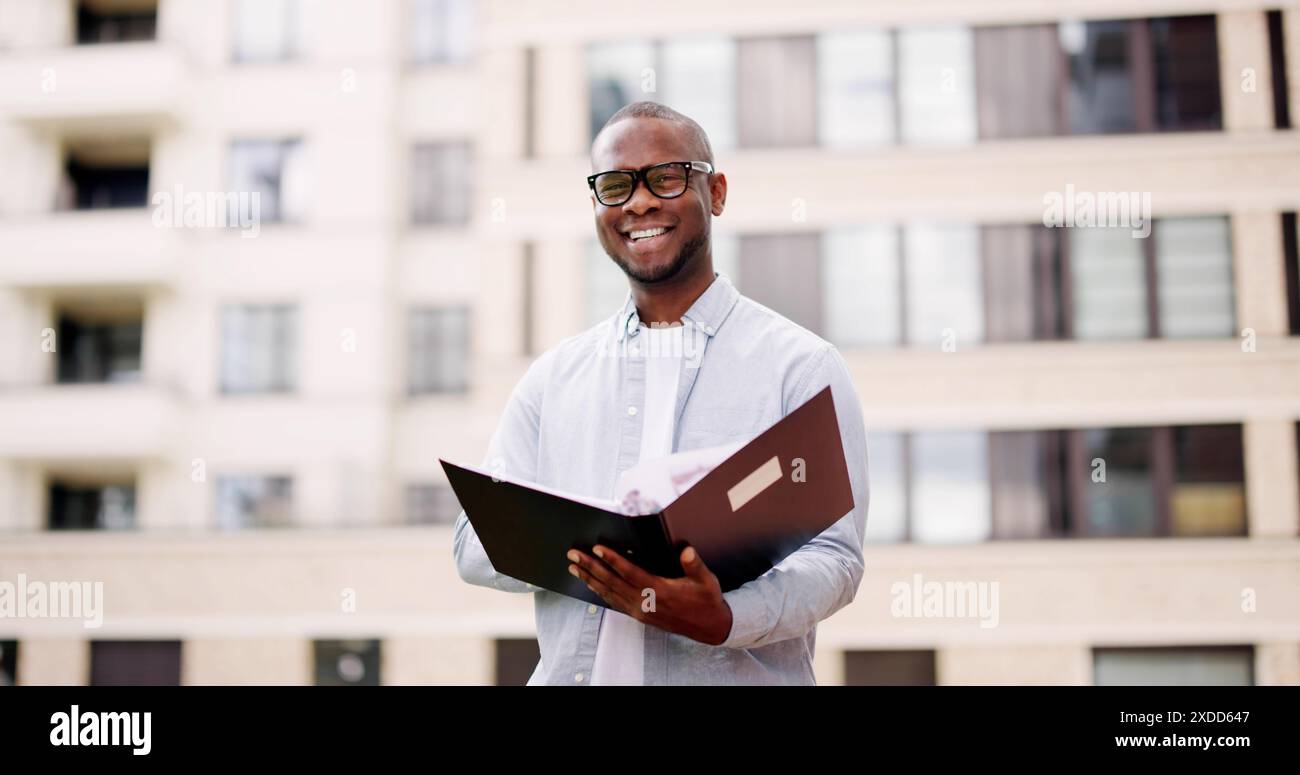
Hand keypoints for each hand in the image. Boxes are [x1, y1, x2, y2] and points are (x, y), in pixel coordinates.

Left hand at [567, 544, 733, 645]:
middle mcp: (646, 602)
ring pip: (609, 593)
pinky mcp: (639, 616)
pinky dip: (600, 592)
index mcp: (660, 591)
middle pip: (612, 582)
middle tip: (574, 555)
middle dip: (591, 567)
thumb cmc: (706, 600)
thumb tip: (686, 551)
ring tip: (574, 567)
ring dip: (590, 579)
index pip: (630, 573)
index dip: (612, 560)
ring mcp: (640, 611)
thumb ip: (694, 564)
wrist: (709, 627)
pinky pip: (615, 603)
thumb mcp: (706, 580)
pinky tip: (590, 584)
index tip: (597, 549)